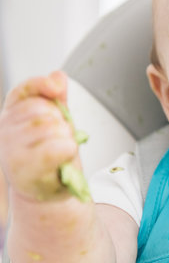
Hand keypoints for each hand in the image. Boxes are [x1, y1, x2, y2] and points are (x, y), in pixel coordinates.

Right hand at [0, 71, 80, 201]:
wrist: (49, 188)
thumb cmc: (53, 154)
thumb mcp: (57, 121)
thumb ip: (56, 98)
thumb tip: (57, 75)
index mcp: (13, 114)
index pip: (22, 91)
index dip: (39, 84)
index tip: (56, 87)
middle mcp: (6, 130)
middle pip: (43, 109)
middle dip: (61, 122)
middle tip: (59, 139)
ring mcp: (11, 150)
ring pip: (52, 127)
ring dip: (66, 138)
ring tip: (59, 151)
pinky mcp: (23, 168)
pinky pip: (56, 148)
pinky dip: (67, 150)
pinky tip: (63, 158)